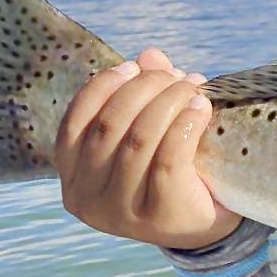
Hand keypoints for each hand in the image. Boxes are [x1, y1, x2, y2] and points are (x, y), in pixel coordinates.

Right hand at [55, 46, 243, 250]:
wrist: (204, 221)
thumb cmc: (169, 168)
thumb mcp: (149, 131)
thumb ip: (144, 94)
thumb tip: (149, 55)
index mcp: (71, 175)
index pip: (75, 122)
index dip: (103, 86)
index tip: (134, 66)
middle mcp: (85, 198)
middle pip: (110, 125)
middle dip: (145, 89)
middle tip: (177, 77)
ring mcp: (119, 212)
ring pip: (139, 139)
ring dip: (169, 102)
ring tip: (194, 88)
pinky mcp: (158, 216)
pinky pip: (168, 159)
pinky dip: (185, 125)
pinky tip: (201, 109)